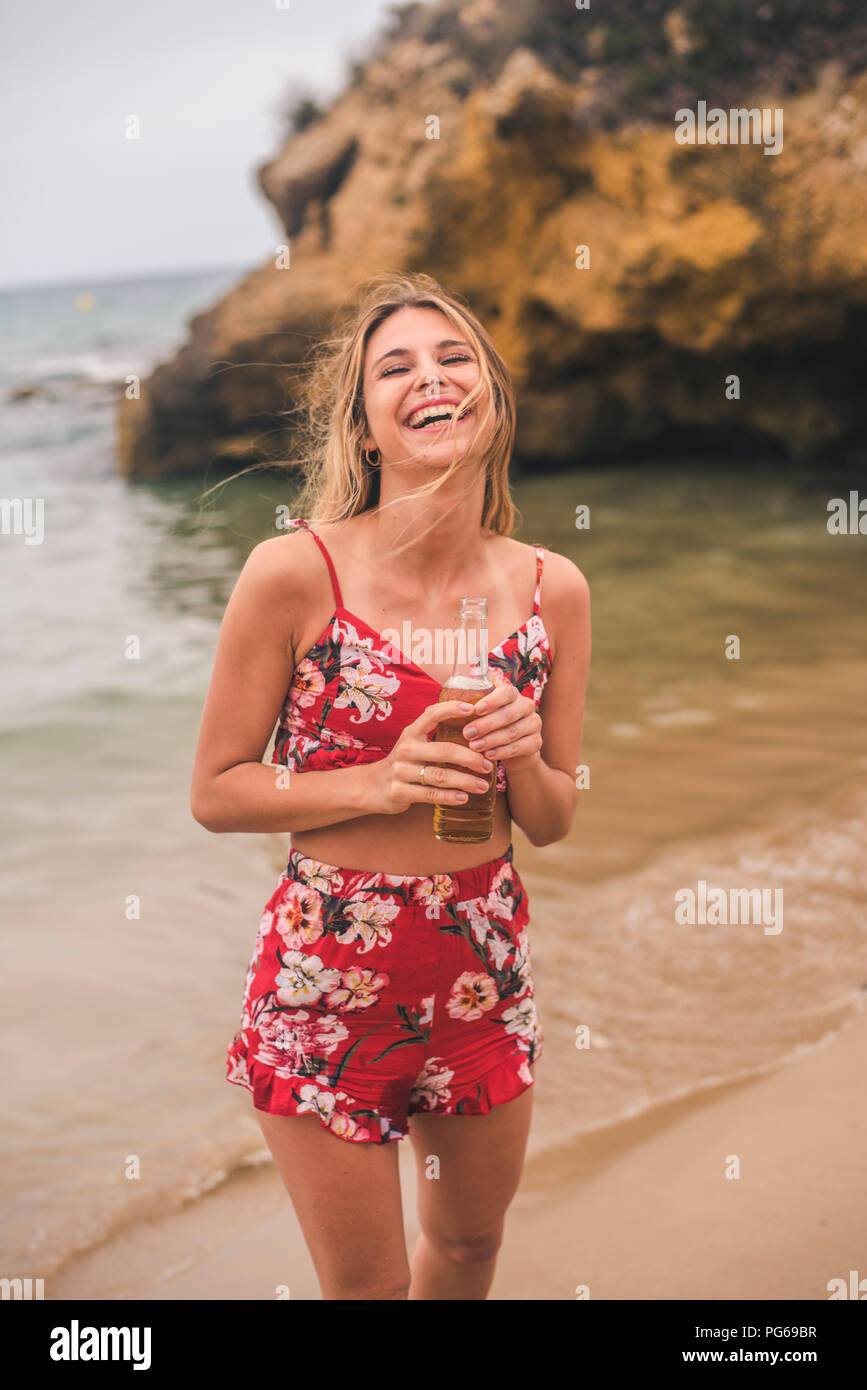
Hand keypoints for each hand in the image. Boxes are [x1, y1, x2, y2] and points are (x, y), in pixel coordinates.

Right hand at [369, 699, 494, 815]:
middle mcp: (406, 749)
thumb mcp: (414, 744)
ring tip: (482, 785)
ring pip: (439, 775)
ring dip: (465, 781)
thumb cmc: (405, 763)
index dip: (451, 709)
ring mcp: (400, 771)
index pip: (432, 714)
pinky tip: (464, 798)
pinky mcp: (399, 792)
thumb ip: (436, 736)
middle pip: (444, 750)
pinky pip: (429, 794)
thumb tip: (476, 731)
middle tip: (488, 765)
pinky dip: (449, 797)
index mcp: (411, 733)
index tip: (473, 709)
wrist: (372, 786)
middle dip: (470, 758)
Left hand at [461, 684, 541, 772]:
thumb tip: (444, 707)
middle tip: (467, 733)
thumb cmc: (490, 728)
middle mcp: (526, 706)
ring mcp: (534, 724)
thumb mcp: (481, 716)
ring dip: (491, 740)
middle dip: (486, 724)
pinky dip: (502, 752)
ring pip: (512, 731)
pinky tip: (489, 756)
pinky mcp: (536, 742)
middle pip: (508, 714)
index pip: (506, 692)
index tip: (475, 709)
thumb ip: (470, 709)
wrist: (512, 751)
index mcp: (512, 694)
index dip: (491, 701)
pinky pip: (519, 747)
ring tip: (474, 747)